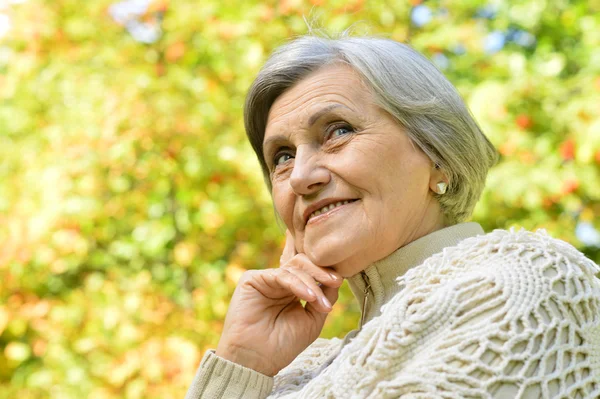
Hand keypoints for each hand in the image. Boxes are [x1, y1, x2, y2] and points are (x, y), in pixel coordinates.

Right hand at [215, 230, 342, 375]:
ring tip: (319, 301)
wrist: (257, 360)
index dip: (325, 274)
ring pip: (294, 268)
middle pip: (303, 264)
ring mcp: (266, 280)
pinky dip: (297, 283)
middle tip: (335, 282)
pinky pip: (280, 275)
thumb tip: (338, 279)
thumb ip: (324, 299)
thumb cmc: (283, 345)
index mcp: (293, 291)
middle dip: (321, 272)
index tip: (339, 282)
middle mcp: (280, 283)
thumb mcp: (312, 320)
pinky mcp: (252, 280)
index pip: (311, 272)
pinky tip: (307, 296)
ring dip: (311, 282)